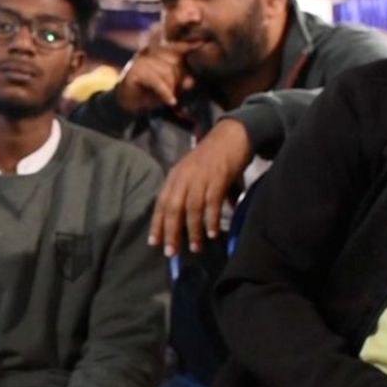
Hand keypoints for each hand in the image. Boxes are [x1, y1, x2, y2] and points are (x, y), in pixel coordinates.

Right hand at [114, 38, 197, 114]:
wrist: (126, 105)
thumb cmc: (148, 93)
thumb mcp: (169, 87)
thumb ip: (180, 82)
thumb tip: (190, 82)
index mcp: (158, 52)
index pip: (176, 46)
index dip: (188, 44)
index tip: (202, 43)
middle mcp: (149, 53)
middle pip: (174, 61)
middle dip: (178, 79)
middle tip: (175, 92)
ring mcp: (141, 61)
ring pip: (166, 72)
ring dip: (170, 88)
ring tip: (169, 98)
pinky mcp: (136, 72)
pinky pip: (157, 81)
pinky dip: (165, 93)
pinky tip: (170, 102)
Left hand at [148, 118, 252, 255]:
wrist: (233, 134)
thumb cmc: (213, 156)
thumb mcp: (193, 172)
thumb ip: (190, 193)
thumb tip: (195, 219)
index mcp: (175, 176)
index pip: (161, 203)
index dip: (157, 224)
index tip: (154, 242)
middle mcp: (184, 177)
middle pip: (173, 209)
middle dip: (171, 232)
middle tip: (171, 252)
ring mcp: (201, 177)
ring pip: (192, 209)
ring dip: (193, 230)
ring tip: (195, 247)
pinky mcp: (218, 178)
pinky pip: (212, 203)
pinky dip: (211, 220)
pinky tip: (212, 233)